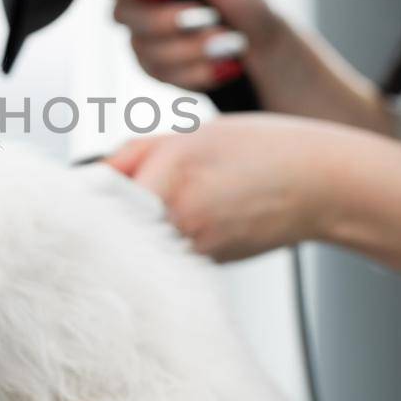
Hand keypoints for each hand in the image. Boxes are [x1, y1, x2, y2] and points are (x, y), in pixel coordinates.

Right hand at [104, 0, 285, 91]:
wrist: (262, 51)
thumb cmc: (244, 6)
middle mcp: (139, 6)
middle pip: (123, 16)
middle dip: (171, 23)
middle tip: (210, 20)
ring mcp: (143, 39)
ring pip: (144, 51)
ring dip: (193, 51)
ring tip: (230, 44)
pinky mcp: (154, 69)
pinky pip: (159, 76)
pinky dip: (197, 72)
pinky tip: (223, 67)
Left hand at [104, 114, 347, 261]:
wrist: (322, 185)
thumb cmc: (261, 150)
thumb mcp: (189, 134)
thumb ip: (135, 155)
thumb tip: (90, 176)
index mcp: (168, 177)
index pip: (97, 196)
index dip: (84, 195)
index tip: (78, 194)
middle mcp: (177, 221)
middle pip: (113, 227)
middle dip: (107, 215)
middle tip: (108, 203)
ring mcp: (193, 250)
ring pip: (139, 244)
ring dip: (136, 230)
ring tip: (168, 205)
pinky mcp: (207, 267)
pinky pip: (168, 254)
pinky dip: (165, 242)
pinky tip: (192, 220)